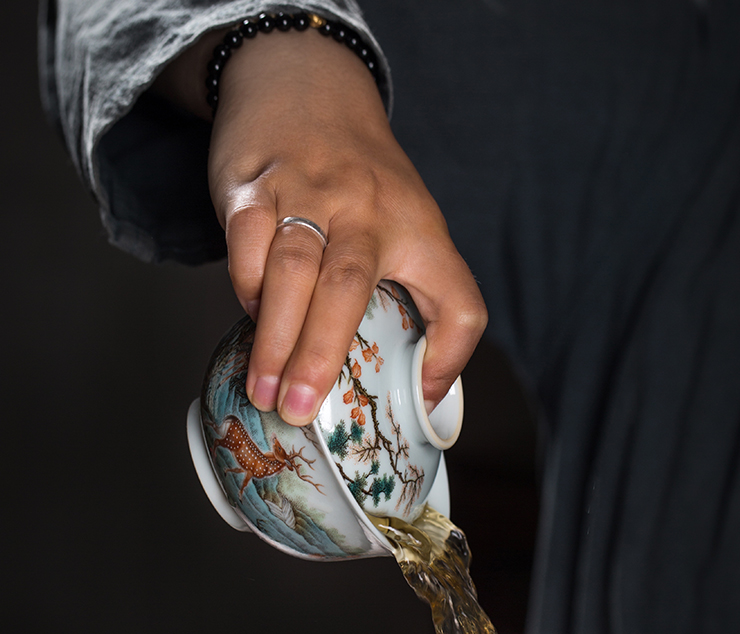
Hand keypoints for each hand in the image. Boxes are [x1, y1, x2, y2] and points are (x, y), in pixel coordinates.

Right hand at [157, 27, 486, 424]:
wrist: (306, 83)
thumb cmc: (363, 180)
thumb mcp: (411, 223)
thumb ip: (419, 293)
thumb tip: (420, 389)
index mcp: (419, 230)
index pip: (458, 300)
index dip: (451, 356)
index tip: (419, 398)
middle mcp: (367, 208)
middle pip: (348, 286)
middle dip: (320, 354)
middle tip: (300, 409)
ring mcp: (308, 192)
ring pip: (292, 269)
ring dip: (275, 337)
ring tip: (265, 390)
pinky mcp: (255, 184)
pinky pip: (248, 242)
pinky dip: (247, 285)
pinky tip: (252, 316)